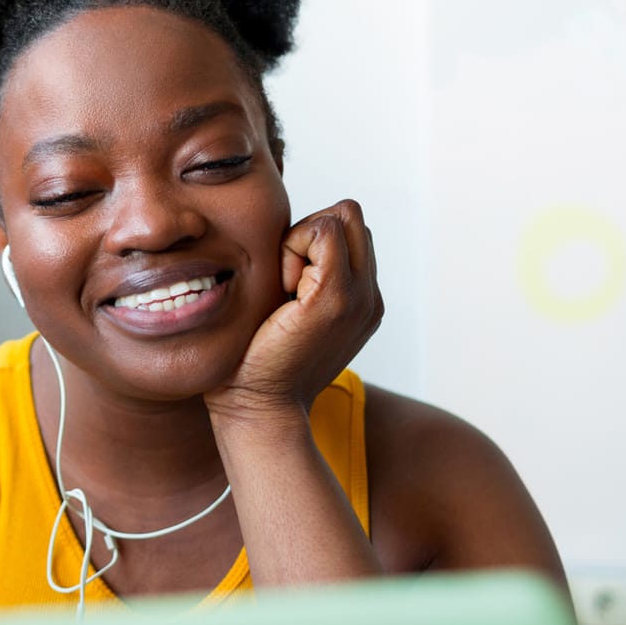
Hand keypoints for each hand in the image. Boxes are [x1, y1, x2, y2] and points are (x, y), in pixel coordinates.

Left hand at [204, 199, 383, 423]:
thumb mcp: (289, 313)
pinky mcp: (336, 297)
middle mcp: (369, 298)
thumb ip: (302, 279)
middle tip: (285, 280)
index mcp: (361, 302)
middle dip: (311, 233)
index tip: (286, 284)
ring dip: (302, 240)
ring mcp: (359, 298)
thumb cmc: (256, 362)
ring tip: (284, 288)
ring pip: (341, 218)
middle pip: (352, 217)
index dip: (312, 241)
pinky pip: (324, 231)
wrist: (257, 407)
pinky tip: (281, 289)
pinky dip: (293, 247)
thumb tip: (286, 243)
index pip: (350, 233)